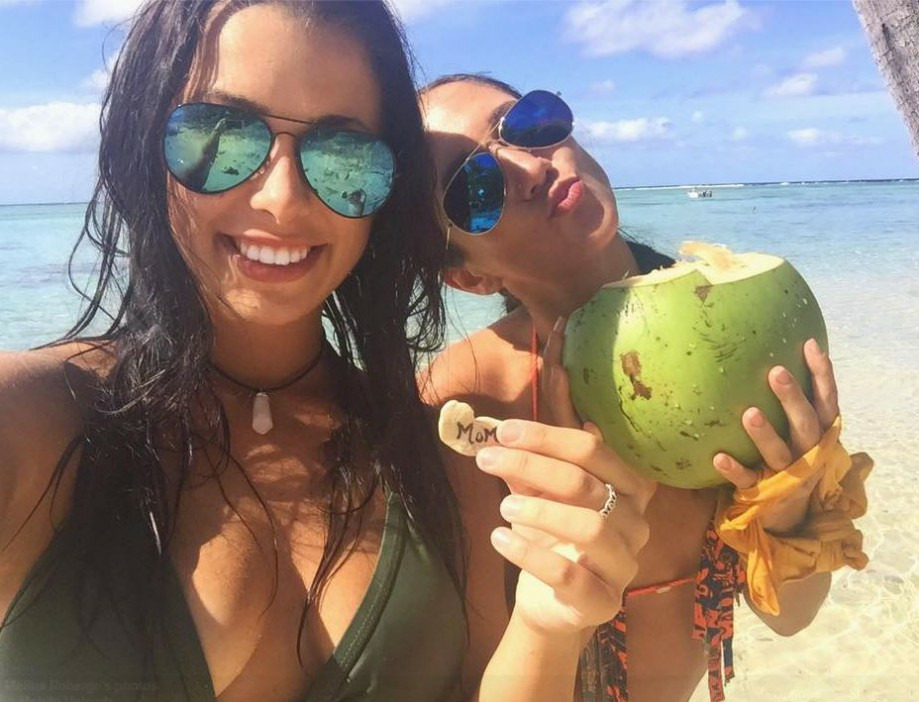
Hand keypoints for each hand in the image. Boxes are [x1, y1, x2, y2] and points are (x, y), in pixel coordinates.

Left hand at [474, 318, 655, 635]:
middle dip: (532, 466)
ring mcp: (624, 565)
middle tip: (488, 459)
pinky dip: (529, 552)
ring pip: (590, 527)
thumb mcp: (542, 484)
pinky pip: (569, 574)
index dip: (548, 436)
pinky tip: (500, 539)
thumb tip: (552, 369)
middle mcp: (636, 521)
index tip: (502, 430)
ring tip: (502, 507)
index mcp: (629, 485)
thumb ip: (546, 442)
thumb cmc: (551, 532)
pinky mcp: (603, 601)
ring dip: (537, 511)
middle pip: (588, 483)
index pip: (594, 449)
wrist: (551, 602)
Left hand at [713, 338, 839, 533]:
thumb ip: (791, 403)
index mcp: (819, 435)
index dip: (822, 375)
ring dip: (765, 434)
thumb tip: (767, 355)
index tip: (810, 345)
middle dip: (793, 398)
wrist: (788, 515)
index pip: (827, 401)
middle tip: (776, 372)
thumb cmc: (790, 458)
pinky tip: (718, 457)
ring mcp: (787, 475)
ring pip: (779, 453)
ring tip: (749, 413)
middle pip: (806, 424)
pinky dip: (734, 469)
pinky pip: (748, 480)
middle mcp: (808, 453)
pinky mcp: (764, 494)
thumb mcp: (798, 433)